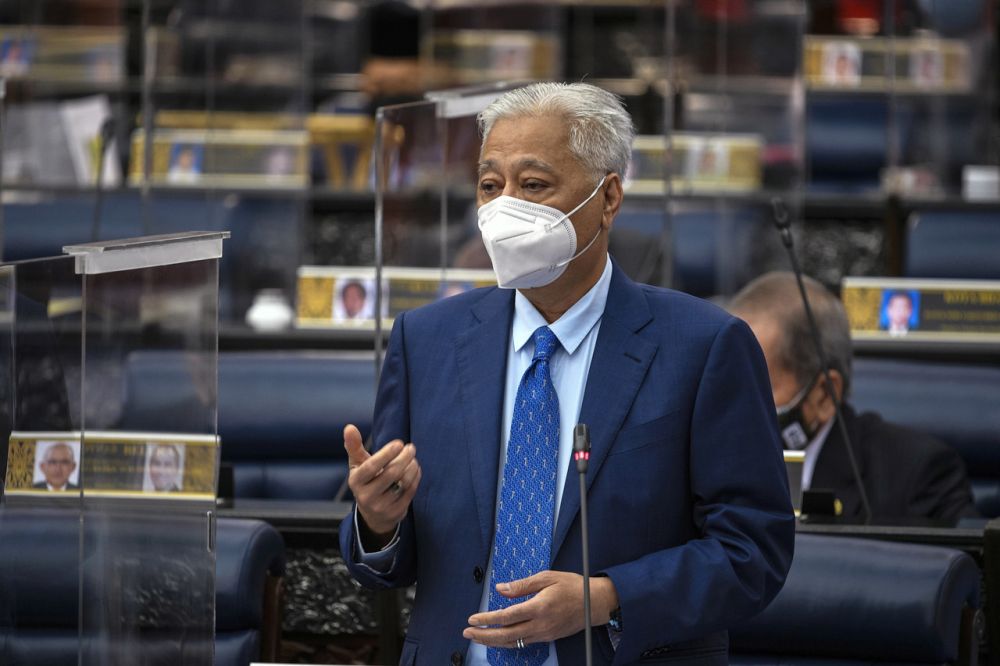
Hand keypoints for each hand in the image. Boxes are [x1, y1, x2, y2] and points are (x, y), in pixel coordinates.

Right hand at [344, 424, 420, 548]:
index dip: (386, 454)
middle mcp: (366, 496)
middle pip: (391, 474)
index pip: (371, 466)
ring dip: (412, 467)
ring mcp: (381, 506)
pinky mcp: (395, 513)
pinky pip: (410, 492)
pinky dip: (415, 477)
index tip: (399, 443)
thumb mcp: (358, 465)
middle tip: (411, 447)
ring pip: (403, 483)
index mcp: (355, 481)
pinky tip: (415, 468)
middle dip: (404, 458)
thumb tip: (349, 427)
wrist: (373, 514)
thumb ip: (354, 446)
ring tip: (413, 458)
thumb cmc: (366, 480)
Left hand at [463, 571, 618, 647]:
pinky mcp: (547, 638)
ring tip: (477, 637)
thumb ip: (522, 585)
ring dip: (493, 641)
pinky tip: (498, 639)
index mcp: (538, 607)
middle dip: (484, 635)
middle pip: (506, 635)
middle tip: (467, 632)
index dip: (487, 619)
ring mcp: (544, 634)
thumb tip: (500, 589)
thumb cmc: (572, 586)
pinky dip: (507, 642)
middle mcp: (540, 625)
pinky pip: (523, 642)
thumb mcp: (547, 577)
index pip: (506, 616)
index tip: (473, 618)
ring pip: (513, 642)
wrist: (595, 604)